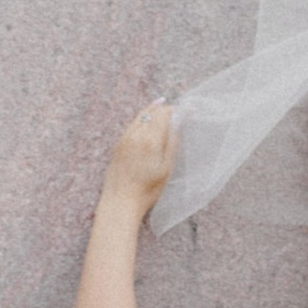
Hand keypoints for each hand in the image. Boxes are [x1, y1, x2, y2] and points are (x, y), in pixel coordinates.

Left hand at [98, 102, 176, 218]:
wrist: (120, 202)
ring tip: (163, 105)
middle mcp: (135, 135)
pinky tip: (147, 121)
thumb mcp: (167, 167)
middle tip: (178, 110)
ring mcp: (124, 139)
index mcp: (150, 139)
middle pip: (152, 113)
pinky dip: (142, 119)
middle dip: (165, 109)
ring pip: (140, 117)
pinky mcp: (118, 145)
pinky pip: (132, 125)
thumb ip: (173, 140)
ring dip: (153, 111)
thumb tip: (179, 118)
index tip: (189, 110)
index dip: (177, 110)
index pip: (164, 114)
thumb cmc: (147, 190)